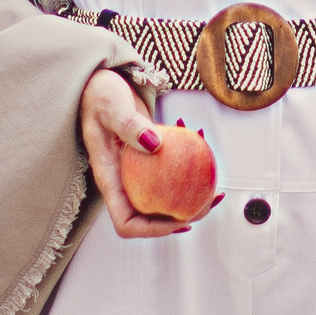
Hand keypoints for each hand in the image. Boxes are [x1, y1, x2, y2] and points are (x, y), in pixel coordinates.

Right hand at [80, 68, 208, 238]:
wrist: (101, 84)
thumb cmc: (100, 94)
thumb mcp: (112, 106)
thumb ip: (130, 125)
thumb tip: (154, 145)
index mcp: (109, 180)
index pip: (126, 222)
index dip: (152, 230)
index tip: (179, 219)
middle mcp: (123, 183)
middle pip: (151, 217)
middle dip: (182, 217)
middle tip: (208, 202)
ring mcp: (136, 174)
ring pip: (164, 199)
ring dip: (192, 198)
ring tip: (216, 189)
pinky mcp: (149, 161)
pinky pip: (171, 174)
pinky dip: (190, 169)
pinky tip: (206, 151)